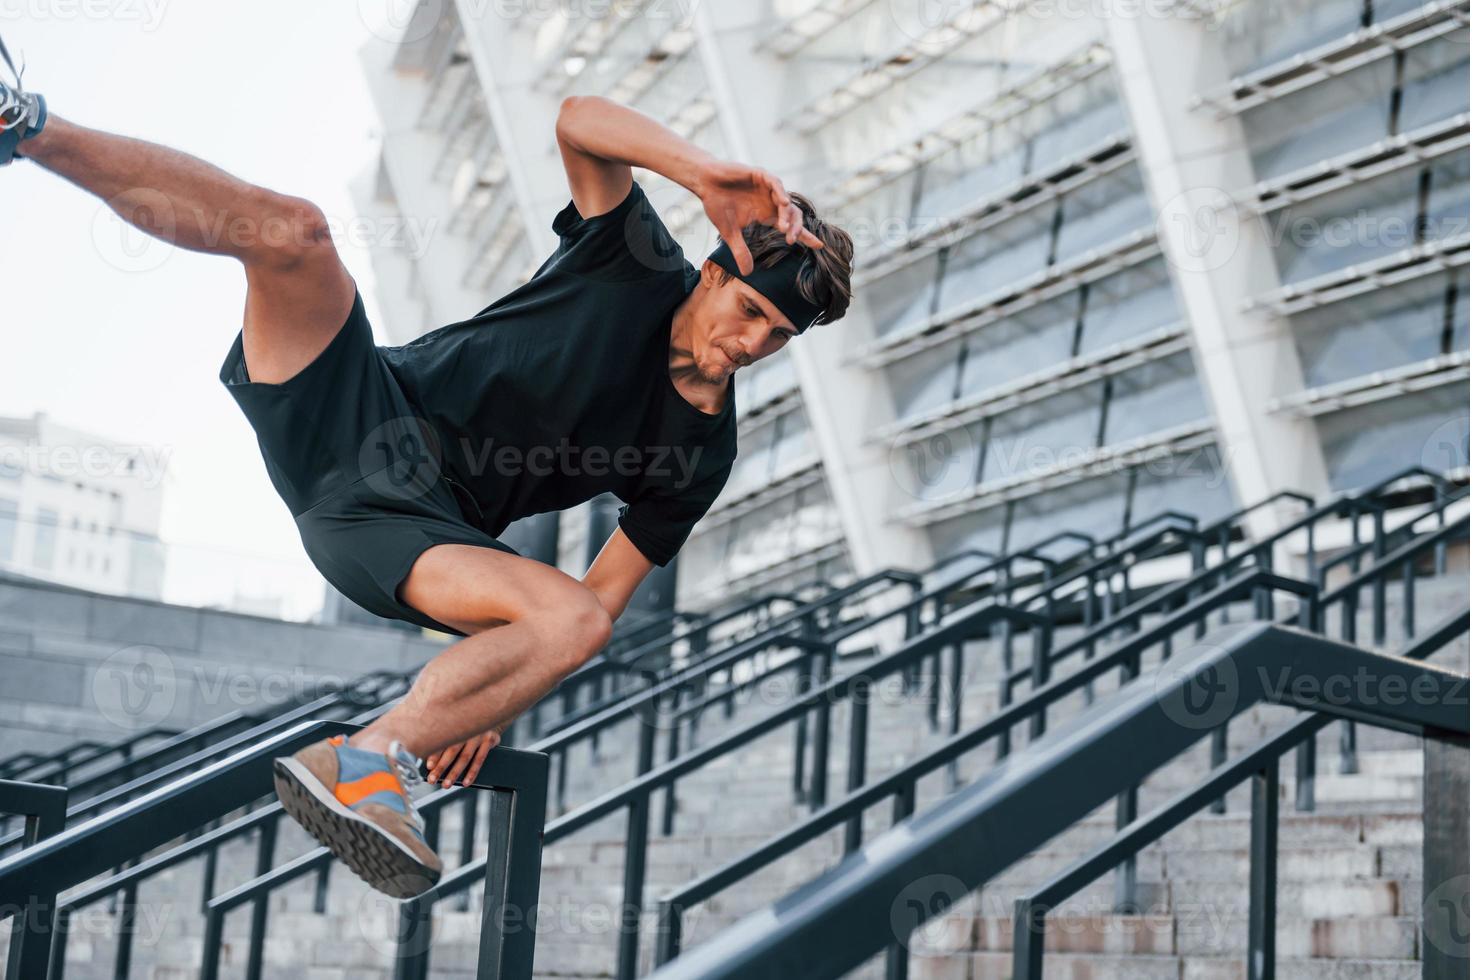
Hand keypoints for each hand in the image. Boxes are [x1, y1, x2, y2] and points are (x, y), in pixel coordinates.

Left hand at [426, 727, 501, 786]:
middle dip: (441, 767)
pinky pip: (480, 759)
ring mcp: (478, 735)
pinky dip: (472, 772)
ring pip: (465, 757)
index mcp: (455, 724)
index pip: (442, 741)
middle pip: (452, 751)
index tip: (429, 766)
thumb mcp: (457, 723)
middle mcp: (466, 729)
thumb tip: (429, 758)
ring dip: (455, 772)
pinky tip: (466, 782)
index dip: (435, 754)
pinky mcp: (489, 739)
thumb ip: (446, 737)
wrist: (492, 710)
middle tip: (433, 779)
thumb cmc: (469, 722)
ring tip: (446, 784)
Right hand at [698, 159, 824, 274]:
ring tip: (784, 227)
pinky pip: (775, 183)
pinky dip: (780, 192)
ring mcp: (767, 187)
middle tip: (792, 239)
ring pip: (785, 201)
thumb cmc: (717, 204)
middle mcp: (770, 201)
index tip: (819, 246)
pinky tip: (783, 202)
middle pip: (792, 215)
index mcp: (766, 214)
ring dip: (787, 214)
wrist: (705, 183)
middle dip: (796, 228)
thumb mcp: (730, 233)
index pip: (790, 226)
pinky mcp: (760, 175)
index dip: (805, 236)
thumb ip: (740, 251)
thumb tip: (748, 273)